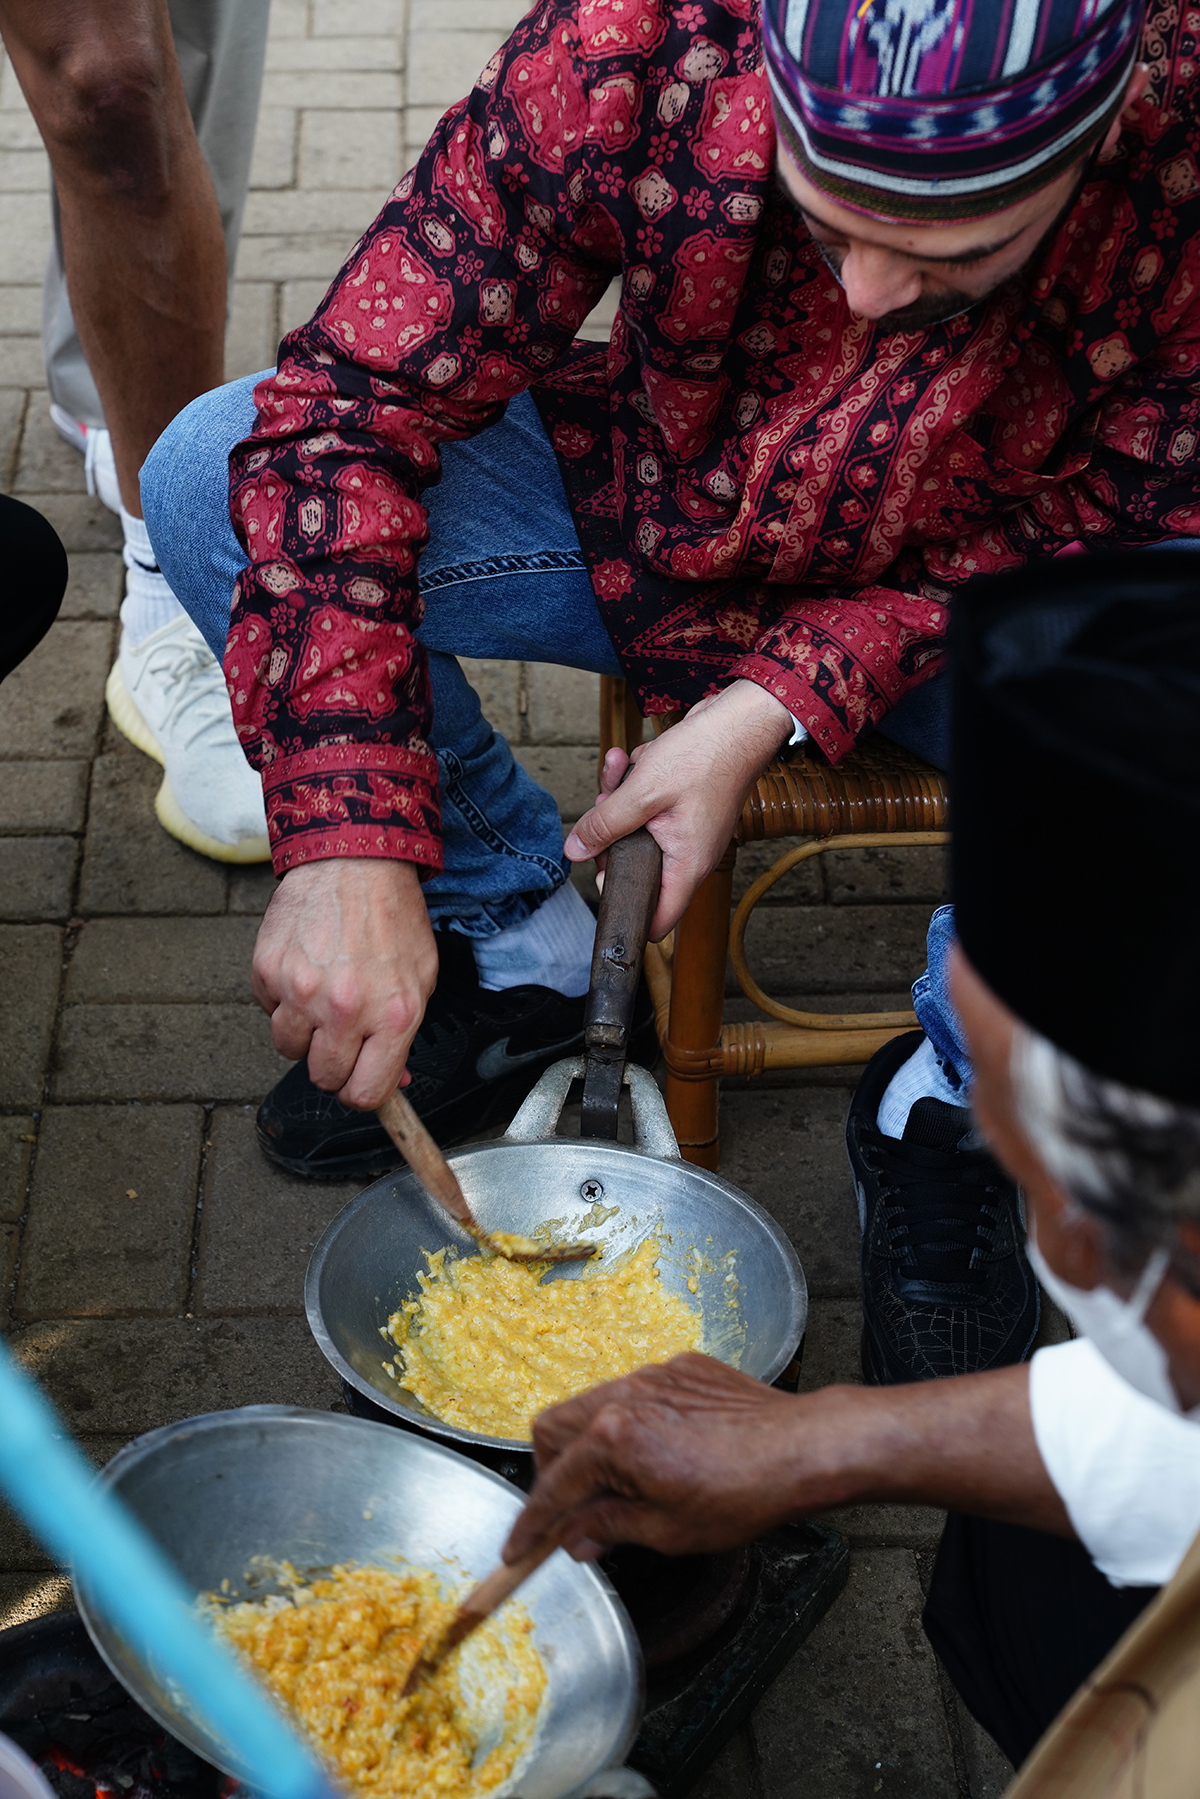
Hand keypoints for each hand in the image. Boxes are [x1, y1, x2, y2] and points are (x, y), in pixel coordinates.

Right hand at [251, 858, 437, 1109]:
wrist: (354, 860)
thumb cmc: (392, 917)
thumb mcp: (420, 978)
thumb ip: (403, 1034)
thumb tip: (392, 1080)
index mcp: (391, 1016)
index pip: (365, 1093)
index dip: (361, 1091)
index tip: (359, 1079)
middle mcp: (344, 1010)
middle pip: (323, 1078)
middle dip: (332, 1063)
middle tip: (342, 1033)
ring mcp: (301, 991)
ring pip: (288, 1048)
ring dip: (303, 1031)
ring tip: (322, 994)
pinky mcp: (268, 971)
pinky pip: (267, 1010)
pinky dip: (281, 999)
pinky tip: (304, 968)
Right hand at [503, 1356, 1068, 1566]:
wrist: (802, 1447)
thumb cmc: (742, 1494)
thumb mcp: (668, 1531)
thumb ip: (610, 1528)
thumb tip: (576, 1536)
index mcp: (612, 1438)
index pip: (554, 1486)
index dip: (531, 1524)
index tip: (517, 1548)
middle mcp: (622, 1395)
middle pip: (554, 1427)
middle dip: (550, 1471)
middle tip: (568, 1510)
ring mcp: (652, 1374)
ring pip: (591, 1402)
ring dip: (587, 1443)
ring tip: (614, 1482)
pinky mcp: (681, 1366)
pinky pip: (635, 1390)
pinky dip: (630, 1421)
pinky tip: (658, 1451)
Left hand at [563, 680, 792, 937]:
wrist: (739, 719)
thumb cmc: (705, 756)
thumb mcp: (642, 793)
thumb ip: (604, 826)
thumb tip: (575, 851)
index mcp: (687, 866)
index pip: (656, 920)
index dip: (625, 908)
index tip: (601, 877)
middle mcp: (690, 856)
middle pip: (636, 868)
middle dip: (611, 835)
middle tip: (604, 806)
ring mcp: (688, 832)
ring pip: (637, 831)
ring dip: (620, 798)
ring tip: (620, 767)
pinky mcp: (685, 809)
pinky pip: (648, 807)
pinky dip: (638, 784)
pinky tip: (638, 758)